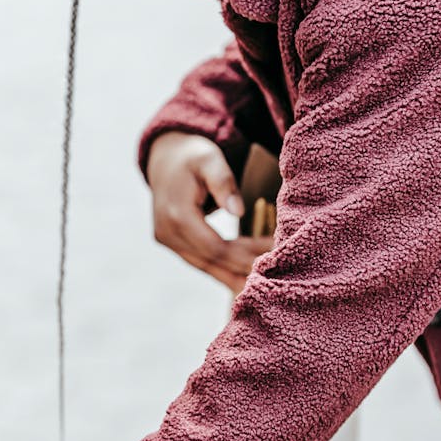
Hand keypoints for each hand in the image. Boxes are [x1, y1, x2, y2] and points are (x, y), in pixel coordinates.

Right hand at [147, 132, 273, 293]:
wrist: (165, 158)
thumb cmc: (192, 156)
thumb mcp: (209, 159)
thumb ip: (223, 182)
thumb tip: (238, 211)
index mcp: (177, 215)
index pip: (215, 247)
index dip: (244, 254)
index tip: (272, 252)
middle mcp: (167, 233)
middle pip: (210, 261)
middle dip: (243, 267)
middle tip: (275, 271)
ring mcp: (167, 240)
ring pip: (204, 266)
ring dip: (233, 274)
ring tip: (262, 284)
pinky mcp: (171, 242)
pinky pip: (199, 260)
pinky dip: (222, 267)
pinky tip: (243, 276)